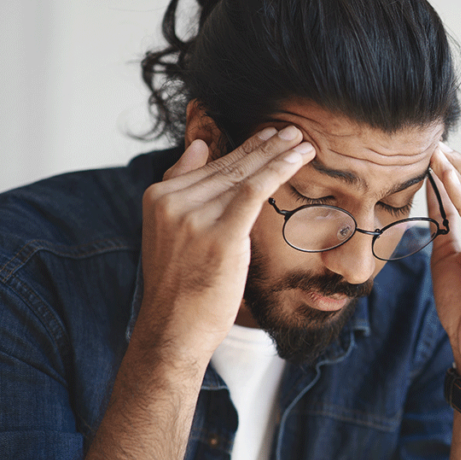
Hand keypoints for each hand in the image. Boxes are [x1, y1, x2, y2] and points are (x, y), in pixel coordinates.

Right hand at [136, 126, 314, 363]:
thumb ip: (183, 188)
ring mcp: (194, 217)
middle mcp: (173, 202)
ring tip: (302, 141)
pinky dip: (279, 170)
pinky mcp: (220, 234)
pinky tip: (299, 158)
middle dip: (264, 146)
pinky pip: (255, 191)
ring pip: (244, 174)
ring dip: (278, 154)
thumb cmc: (181, 288)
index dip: (243, 148)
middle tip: (291, 129)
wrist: (174, 330)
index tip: (269, 135)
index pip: (209, 165)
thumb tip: (200, 146)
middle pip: (229, 166)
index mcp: (159, 197)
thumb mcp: (171, 233)